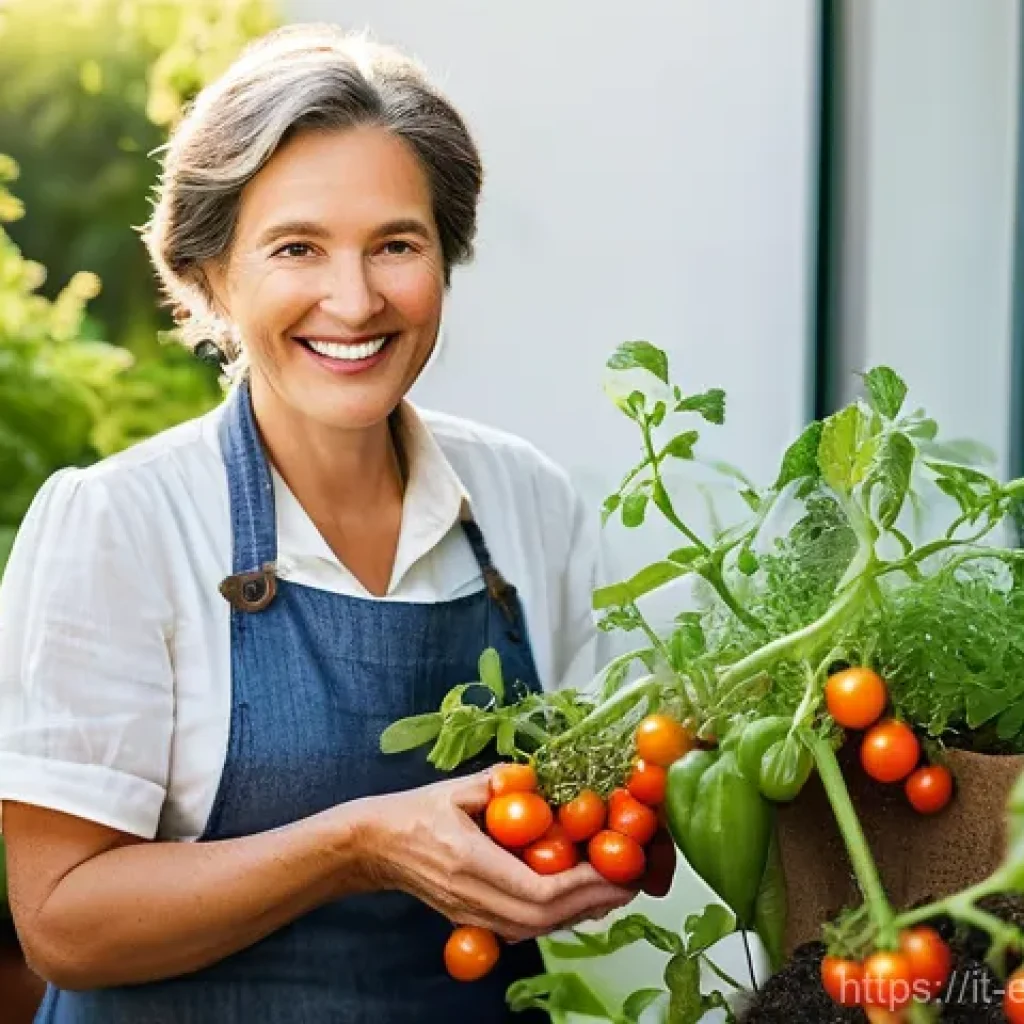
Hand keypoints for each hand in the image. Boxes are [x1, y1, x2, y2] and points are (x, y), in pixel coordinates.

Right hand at [357, 772, 636, 941]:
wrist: (375, 845)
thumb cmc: (417, 809)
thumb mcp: (461, 787)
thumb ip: (503, 782)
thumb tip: (548, 776)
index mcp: (468, 860)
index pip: (536, 890)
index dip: (580, 886)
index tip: (613, 870)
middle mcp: (470, 896)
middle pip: (541, 919)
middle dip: (591, 905)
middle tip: (628, 884)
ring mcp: (469, 914)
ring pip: (533, 930)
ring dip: (577, 915)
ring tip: (613, 892)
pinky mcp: (471, 920)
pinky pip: (520, 928)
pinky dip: (555, 917)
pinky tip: (577, 899)